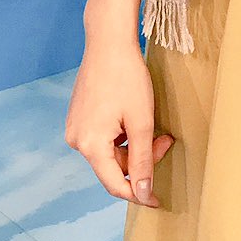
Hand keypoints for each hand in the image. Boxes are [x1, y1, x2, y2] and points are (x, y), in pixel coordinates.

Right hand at [65, 31, 174, 207]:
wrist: (108, 41)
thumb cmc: (127, 77)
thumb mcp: (141, 121)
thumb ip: (143, 161)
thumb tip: (143, 194)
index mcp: (89, 145)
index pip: (115, 184)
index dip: (139, 194)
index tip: (159, 199)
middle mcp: (76, 140)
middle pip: (113, 167)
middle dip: (141, 159)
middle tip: (165, 140)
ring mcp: (75, 127)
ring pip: (109, 152)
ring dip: (133, 146)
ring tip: (151, 125)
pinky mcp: (78, 116)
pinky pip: (102, 138)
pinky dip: (121, 135)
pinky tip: (133, 117)